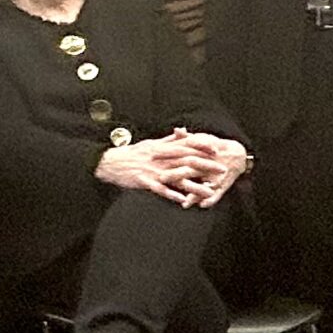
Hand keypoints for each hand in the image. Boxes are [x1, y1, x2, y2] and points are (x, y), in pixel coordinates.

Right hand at [98, 136, 219, 207]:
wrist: (109, 162)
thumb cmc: (131, 153)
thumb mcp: (150, 143)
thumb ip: (168, 139)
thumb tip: (183, 132)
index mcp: (162, 147)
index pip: (186, 145)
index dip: (203, 147)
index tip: (217, 150)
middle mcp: (160, 158)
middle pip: (187, 160)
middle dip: (206, 165)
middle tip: (222, 170)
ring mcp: (152, 170)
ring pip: (177, 177)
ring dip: (194, 185)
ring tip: (209, 191)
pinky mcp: (144, 181)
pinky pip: (160, 189)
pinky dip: (171, 194)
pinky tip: (182, 200)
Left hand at [160, 131, 248, 207]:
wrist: (237, 154)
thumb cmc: (214, 147)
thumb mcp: (202, 140)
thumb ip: (187, 138)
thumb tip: (177, 129)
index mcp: (198, 154)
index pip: (181, 153)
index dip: (167, 153)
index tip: (152, 154)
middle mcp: (206, 165)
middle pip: (190, 170)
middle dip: (176, 174)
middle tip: (161, 178)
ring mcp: (215, 176)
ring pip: (203, 186)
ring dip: (194, 193)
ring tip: (185, 201)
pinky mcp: (223, 185)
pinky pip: (217, 194)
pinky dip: (211, 200)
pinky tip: (202, 205)